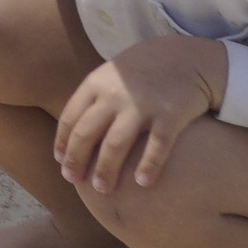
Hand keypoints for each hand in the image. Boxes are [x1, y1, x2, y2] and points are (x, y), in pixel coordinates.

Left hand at [55, 36, 224, 195]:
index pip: (69, 119)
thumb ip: (92, 99)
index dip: (62, 144)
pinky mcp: (171, 114)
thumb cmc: (143, 72)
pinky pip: (157, 145)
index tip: (61, 164)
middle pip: (86, 134)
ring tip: (103, 189)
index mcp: (95, 84)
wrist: (187, 57)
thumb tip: (71, 134)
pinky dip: (149, 165)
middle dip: (77, 161)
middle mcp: (114, 95)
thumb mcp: (110, 76)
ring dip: (106, 170)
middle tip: (74, 181)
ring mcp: (142, 105)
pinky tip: (143, 183)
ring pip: (116, 144)